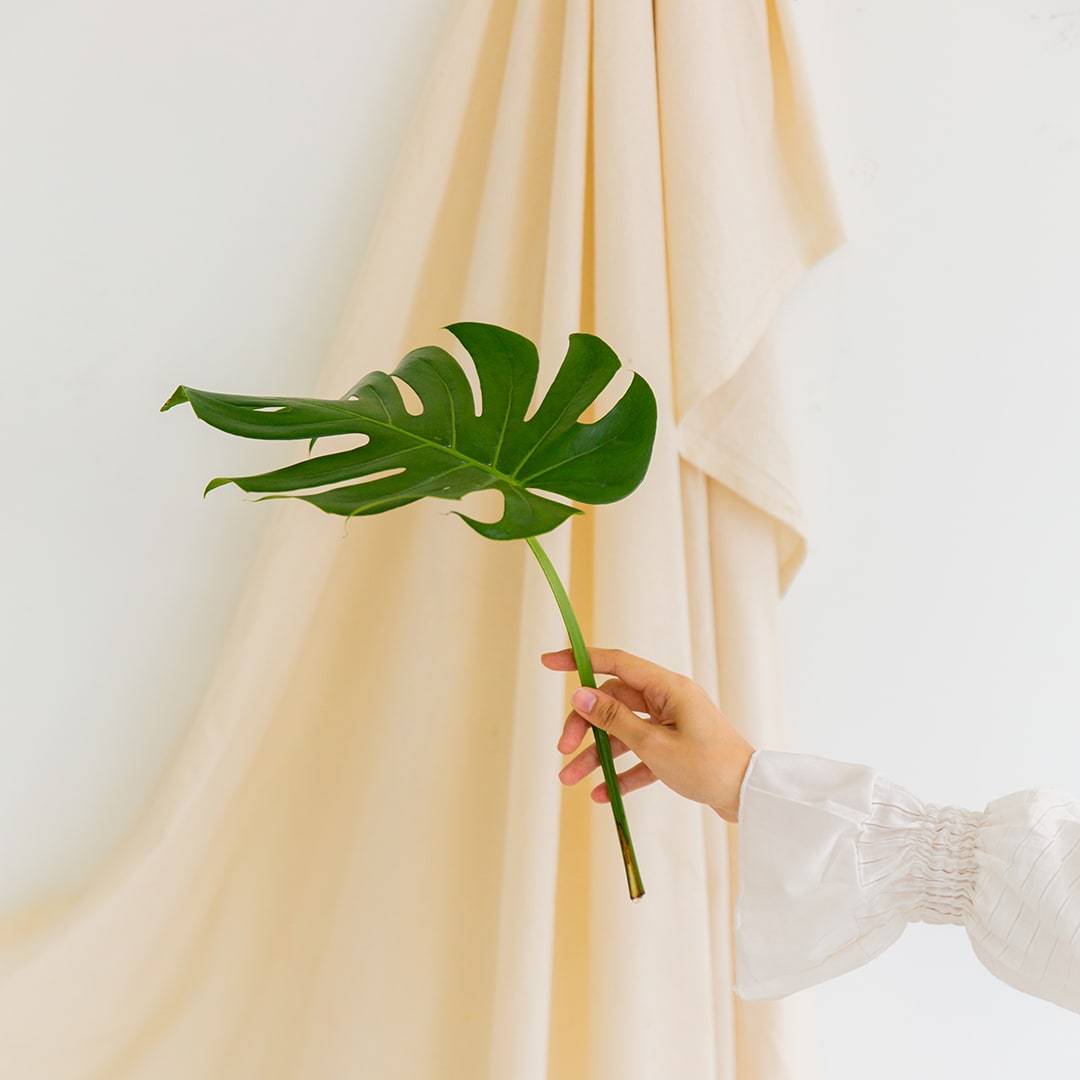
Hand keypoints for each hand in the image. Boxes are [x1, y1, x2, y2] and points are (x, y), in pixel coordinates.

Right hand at [541, 647, 754, 822]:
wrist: (749, 798)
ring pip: (623, 734)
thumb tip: (580, 694)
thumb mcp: (655, 745)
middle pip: (613, 704)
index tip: (548, 662)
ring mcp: (672, 726)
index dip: (580, 660)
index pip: (616, 663)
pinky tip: (601, 795)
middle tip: (562, 751)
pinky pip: (640, 756)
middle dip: (584, 727)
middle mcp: (668, 701)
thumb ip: (615, 720)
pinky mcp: (675, 751)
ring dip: (596, 755)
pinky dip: (621, 773)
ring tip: (569, 780)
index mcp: (668, 688)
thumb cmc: (708, 766)